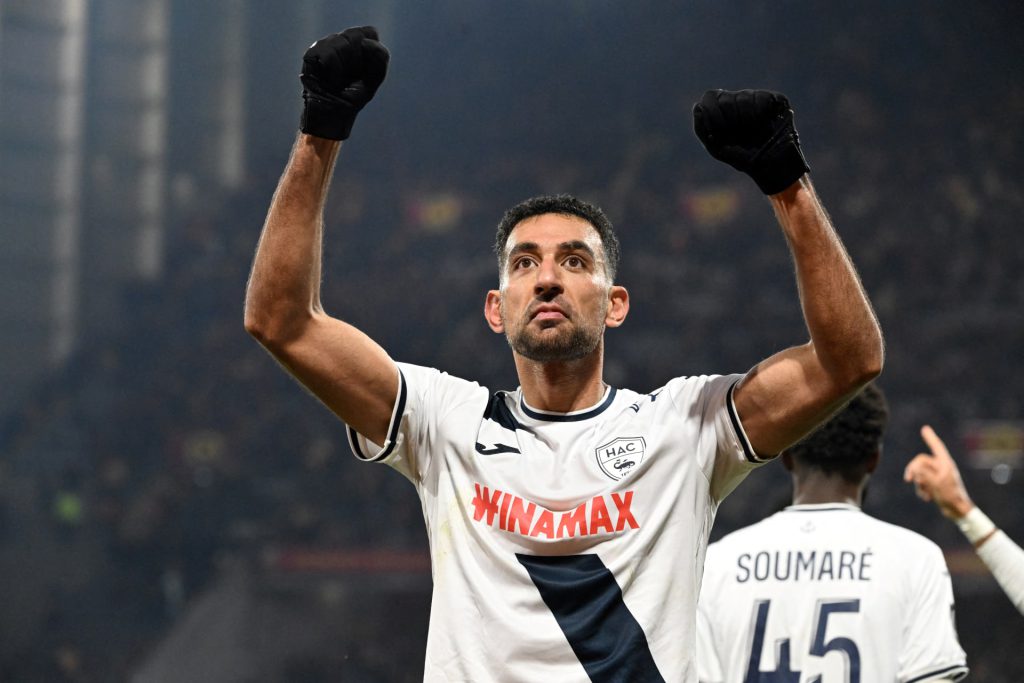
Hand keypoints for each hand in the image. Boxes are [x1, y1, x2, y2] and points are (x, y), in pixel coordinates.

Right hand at [300, 26, 389, 139]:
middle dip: (358, 60)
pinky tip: (330, 80)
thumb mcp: (374, 77)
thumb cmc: (353, 97)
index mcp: (357, 43)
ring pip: (341, 43)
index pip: (369, 33)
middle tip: (350, 76)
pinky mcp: (312, 54)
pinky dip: (333, 70)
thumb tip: (365, 42)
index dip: (371, 53)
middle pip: (355, 35)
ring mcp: (324, 45)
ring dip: (345, 67)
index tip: (365, 70)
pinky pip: (328, 53)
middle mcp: (340, 40)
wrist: (335, 115)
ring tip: (338, 79)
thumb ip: (380, 57)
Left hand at [692, 89, 809, 194]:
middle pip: (726, 99)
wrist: (771, 166)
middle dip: (731, 121)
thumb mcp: (717, 148)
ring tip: (755, 132)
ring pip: (744, 96)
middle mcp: (739, 101)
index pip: (710, 97)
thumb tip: (697, 106)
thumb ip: (701, 128)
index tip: (720, 132)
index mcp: (722, 110)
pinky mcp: (776, 99)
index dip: (713, 114)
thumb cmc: (742, 159)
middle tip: (740, 135)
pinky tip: (767, 125)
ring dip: (747, 119)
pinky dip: (761, 114)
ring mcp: (757, 98)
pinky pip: (762, 98)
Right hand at [904, 425, 974, 518]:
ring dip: (919, 484)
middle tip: (907, 480)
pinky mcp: (935, 485)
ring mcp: (938, 476)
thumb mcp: (936, 483)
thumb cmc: (950, 495)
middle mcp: (941, 468)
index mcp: (945, 464)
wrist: (957, 511)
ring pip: (919, 474)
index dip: (930, 438)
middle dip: (913, 471)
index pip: (937, 447)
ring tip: (926, 495)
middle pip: (921, 462)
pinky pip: (922, 483)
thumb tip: (914, 468)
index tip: (925, 428)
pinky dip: (922, 490)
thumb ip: (923, 473)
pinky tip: (927, 498)